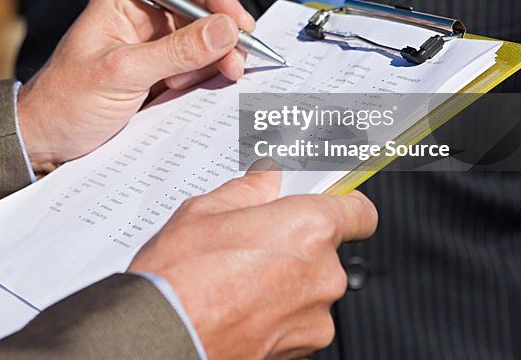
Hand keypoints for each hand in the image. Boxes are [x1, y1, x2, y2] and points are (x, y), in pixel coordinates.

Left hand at [17, 0, 255, 173]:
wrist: (44, 143)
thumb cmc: (64, 101)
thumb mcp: (122, 73)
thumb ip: (176, 51)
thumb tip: (224, 29)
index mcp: (126, 2)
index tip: (238, 23)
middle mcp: (143, 21)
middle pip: (201, 13)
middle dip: (223, 35)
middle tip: (238, 61)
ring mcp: (154, 51)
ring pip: (205, 45)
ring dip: (218, 60)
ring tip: (213, 80)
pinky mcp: (160, 79)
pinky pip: (197, 71)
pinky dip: (208, 79)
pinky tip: (204, 90)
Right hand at [128, 162, 377, 359]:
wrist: (162, 337)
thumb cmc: (179, 279)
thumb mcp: (204, 212)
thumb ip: (247, 190)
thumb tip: (265, 178)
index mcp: (309, 228)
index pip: (358, 211)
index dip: (340, 206)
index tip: (322, 205)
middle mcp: (323, 274)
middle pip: (326, 251)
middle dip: (295, 246)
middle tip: (253, 244)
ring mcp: (315, 317)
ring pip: (310, 288)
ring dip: (285, 283)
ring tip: (237, 280)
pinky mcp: (302, 350)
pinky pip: (299, 320)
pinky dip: (277, 315)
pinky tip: (239, 306)